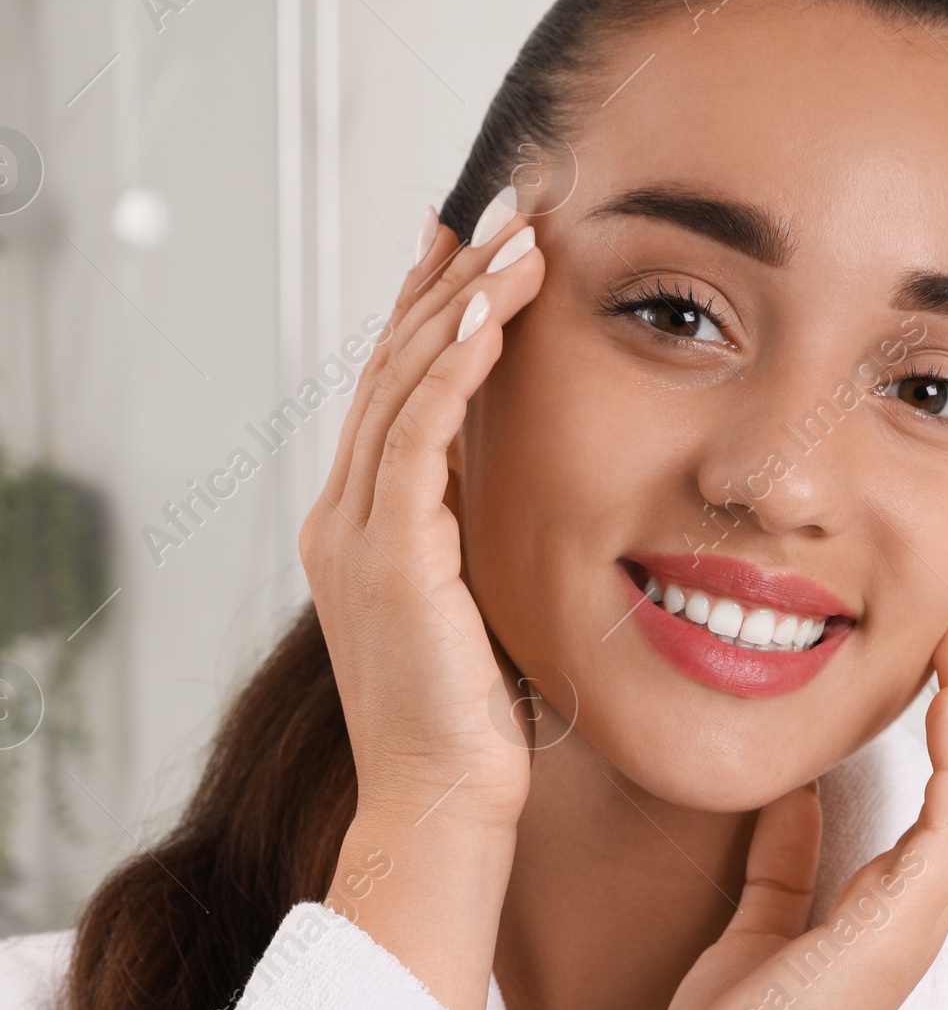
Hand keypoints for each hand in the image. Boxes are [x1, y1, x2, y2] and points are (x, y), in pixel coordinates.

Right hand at [301, 197, 545, 1009]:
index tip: (483, 242)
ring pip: (404, 380)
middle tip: (505, 198)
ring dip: (466, 298)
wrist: (444, 811)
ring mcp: (357, 535)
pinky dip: (457, 361)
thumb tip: (540, 508)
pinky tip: (501, 307)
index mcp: (364, 531)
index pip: (398, 391)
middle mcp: (344, 519)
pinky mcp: (388, 553)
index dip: (438, 309)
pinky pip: (420, 431)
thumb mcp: (484, 616)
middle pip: (392, 364)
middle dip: (450, 275)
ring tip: (522, 229)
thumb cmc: (479, 736)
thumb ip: (487, 551)